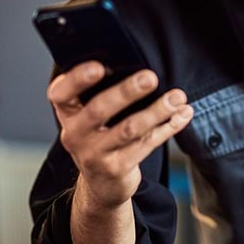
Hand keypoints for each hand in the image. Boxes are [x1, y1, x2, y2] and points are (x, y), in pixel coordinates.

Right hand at [48, 61, 193, 207]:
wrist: (101, 184)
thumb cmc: (99, 136)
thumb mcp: (88, 116)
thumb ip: (100, 90)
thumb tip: (134, 59)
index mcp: (67, 113)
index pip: (60, 94)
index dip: (77, 79)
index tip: (99, 66)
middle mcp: (75, 134)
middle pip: (99, 109)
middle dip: (127, 92)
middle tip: (151, 77)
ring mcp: (95, 154)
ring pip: (129, 129)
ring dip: (157, 110)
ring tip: (177, 97)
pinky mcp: (117, 169)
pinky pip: (146, 144)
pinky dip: (168, 127)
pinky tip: (183, 114)